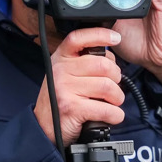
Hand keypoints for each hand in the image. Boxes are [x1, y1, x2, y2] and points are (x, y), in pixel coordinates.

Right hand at [34, 28, 125, 145]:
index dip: (100, 35)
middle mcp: (61, 70)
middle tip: (113, 87)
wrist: (44, 126)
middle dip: (116, 77)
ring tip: (112, 102)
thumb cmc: (60, 99)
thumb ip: (83, 63)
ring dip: (117, 98)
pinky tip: (111, 116)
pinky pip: (106, 109)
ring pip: (107, 87)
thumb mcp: (66, 74)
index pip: (79, 38)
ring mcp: (65, 89)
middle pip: (103, 65)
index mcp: (61, 59)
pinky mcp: (72, 108)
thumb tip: (110, 57)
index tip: (115, 38)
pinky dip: (115, 115)